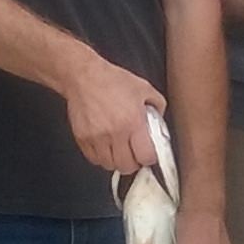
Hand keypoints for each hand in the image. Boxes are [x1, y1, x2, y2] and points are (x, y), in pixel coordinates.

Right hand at [62, 51, 166, 174]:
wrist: (84, 76)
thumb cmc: (112, 80)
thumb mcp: (144, 88)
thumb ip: (157, 107)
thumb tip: (160, 124)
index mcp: (133, 121)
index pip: (145, 157)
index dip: (149, 158)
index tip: (148, 153)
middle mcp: (115, 132)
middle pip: (127, 166)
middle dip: (133, 162)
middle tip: (134, 153)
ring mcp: (97, 137)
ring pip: (109, 165)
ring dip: (116, 161)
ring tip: (119, 149)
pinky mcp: (82, 138)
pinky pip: (93, 159)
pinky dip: (100, 156)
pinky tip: (105, 145)